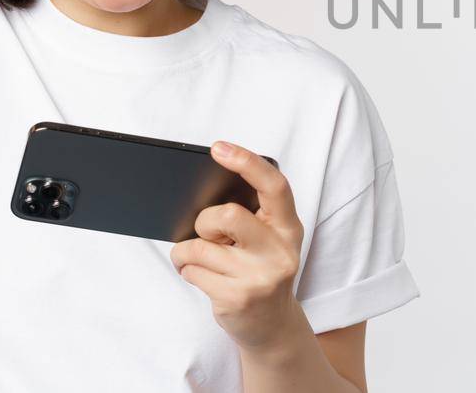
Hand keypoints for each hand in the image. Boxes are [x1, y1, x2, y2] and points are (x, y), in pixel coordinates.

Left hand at [170, 141, 305, 352]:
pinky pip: (192, 271)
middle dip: (205, 222)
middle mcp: (280, 251)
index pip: (274, 186)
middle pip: (227, 215)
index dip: (247, 162)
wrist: (271, 327)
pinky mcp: (236, 298)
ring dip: (188, 252)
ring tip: (200, 260)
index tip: (219, 148)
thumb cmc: (261, 271)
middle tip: (209, 233)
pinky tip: (204, 277)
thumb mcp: (268, 241)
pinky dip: (187, 270)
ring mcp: (259, 277)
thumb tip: (203, 194)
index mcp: (288, 228)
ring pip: (200, 246)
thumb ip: (250, 217)